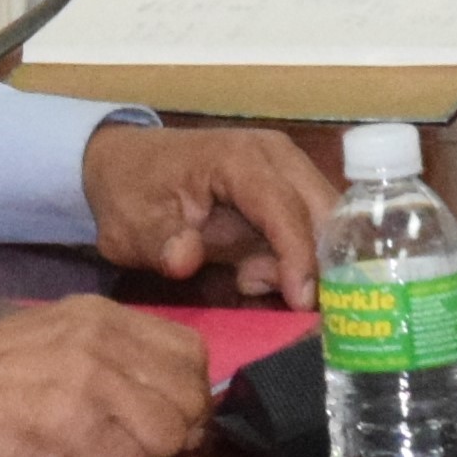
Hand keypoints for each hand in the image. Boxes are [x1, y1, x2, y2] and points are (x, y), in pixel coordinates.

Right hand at [0, 296, 211, 456]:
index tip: (158, 421)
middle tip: (130, 450)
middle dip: (171, 433)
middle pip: (188, 397)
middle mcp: (104, 340)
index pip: (191, 354)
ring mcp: (88, 380)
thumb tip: (168, 400)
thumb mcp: (55, 343)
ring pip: (168, 434)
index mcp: (105, 317)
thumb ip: (111, 359)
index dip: (185, 395)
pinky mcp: (68, 424)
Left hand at [82, 122, 337, 305]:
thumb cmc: (131, 194)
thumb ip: (159, 245)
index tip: (301, 302)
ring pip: (329, 219)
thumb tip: (186, 260)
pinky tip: (259, 268)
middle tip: (272, 296)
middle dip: (313, 261)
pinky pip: (316, 222)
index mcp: (239, 159)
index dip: (298, 256)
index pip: (284, 208)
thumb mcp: (131, 228)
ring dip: (307, 259)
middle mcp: (277, 155)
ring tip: (250, 278)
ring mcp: (290, 165)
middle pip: (324, 211)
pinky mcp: (292, 181)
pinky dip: (302, 253)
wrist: (127, 162)